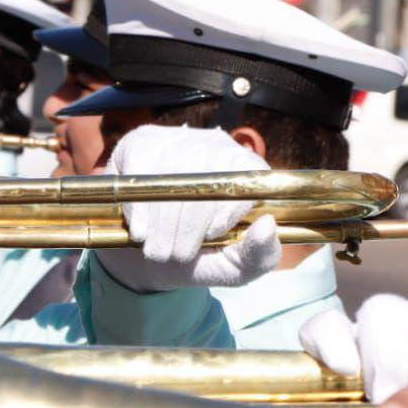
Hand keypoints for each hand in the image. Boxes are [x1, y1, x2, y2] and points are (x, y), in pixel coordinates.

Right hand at [93, 125, 280, 291]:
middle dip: (188, 224)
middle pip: (205, 173)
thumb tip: (268, 225)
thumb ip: (260, 255)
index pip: (247, 171)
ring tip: (158, 249)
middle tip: (177, 255)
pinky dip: (139, 207)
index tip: (213, 234)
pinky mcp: (141, 143)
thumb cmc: (200, 258)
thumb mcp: (235, 267)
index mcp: (245, 171)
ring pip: (170, 172)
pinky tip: (141, 229)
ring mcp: (176, 140)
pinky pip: (141, 169)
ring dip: (162, 221)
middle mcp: (214, 146)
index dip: (230, 203)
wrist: (147, 256)